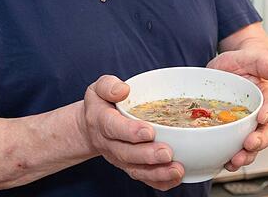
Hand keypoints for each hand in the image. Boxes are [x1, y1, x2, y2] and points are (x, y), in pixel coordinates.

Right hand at [81, 75, 184, 190]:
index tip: (148, 132)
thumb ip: (109, 85)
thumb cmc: (102, 103)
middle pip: (126, 153)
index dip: (130, 131)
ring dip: (156, 172)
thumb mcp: (99, 87)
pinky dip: (159, 181)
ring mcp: (119, 158)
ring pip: (135, 169)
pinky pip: (143, 178)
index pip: (113, 127)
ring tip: (176, 170)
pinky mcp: (129, 166)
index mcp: (101, 120)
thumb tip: (123, 90)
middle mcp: (109, 143)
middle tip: (166, 152)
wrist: (91, 126)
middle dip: (147, 155)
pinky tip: (176, 178)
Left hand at [207, 40, 267, 170]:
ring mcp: (243, 125)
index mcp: (266, 97)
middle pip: (264, 133)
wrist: (231, 67)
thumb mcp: (252, 57)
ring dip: (245, 155)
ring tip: (235, 161)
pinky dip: (228, 157)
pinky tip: (222, 162)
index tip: (263, 117)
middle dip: (258, 142)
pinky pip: (231, 147)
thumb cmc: (245, 63)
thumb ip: (263, 61)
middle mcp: (258, 115)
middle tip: (248, 145)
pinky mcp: (229, 130)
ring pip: (250, 145)